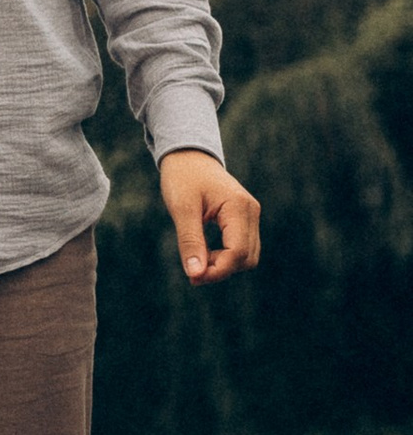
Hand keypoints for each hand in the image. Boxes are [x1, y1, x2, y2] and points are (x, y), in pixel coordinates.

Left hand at [159, 147, 260, 282]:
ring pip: (248, 255)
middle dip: (221, 270)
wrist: (189, 157)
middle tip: (192, 272)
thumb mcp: (182, 209)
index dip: (218, 270)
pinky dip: (225, 256)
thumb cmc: (183, 178)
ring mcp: (251, 215)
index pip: (238, 252)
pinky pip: (242, 246)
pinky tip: (204, 253)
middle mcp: (251, 211)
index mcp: (238, 207)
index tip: (193, 278)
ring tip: (196, 259)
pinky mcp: (245, 218)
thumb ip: (190, 241)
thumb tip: (196, 274)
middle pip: (247, 257)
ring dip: (224, 265)